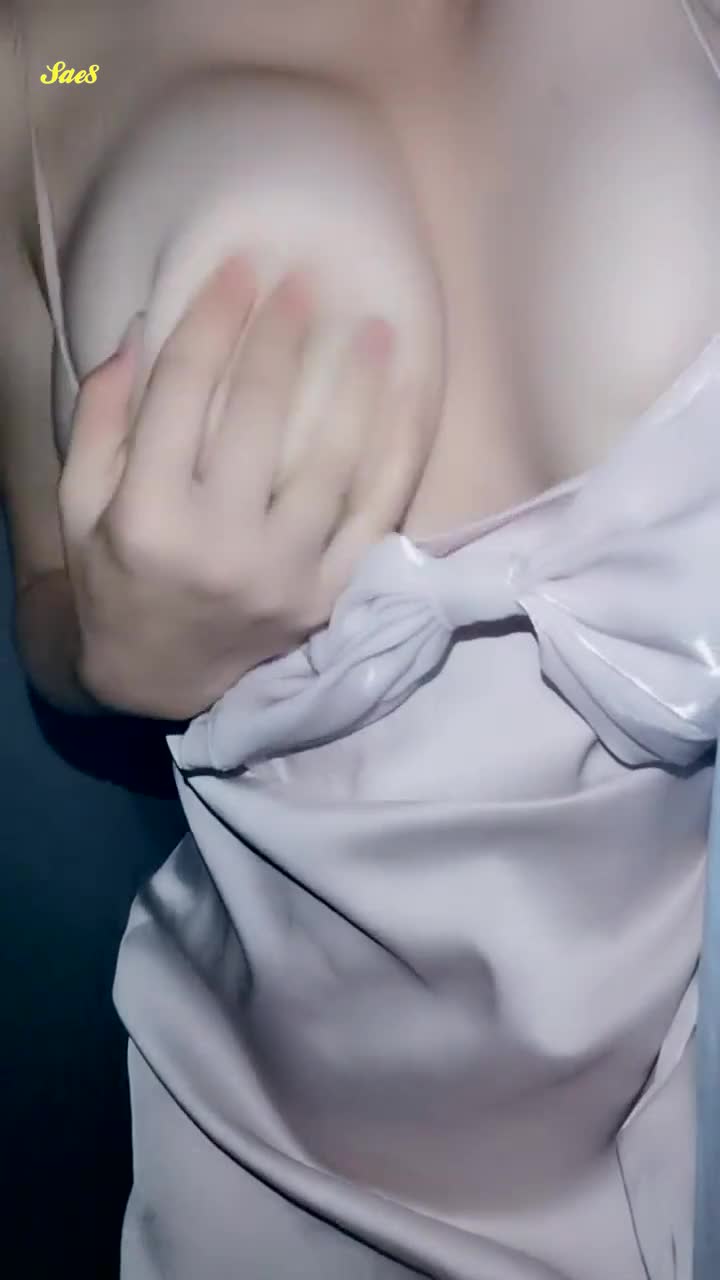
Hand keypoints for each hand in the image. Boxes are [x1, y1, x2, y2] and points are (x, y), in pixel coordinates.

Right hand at [58, 256, 438, 719]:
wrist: (159, 682)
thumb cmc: (116, 581)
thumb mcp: (79, 507)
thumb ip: (101, 421)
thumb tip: (144, 331)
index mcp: (148, 517)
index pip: (186, 392)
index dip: (213, 319)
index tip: (240, 268)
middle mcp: (220, 545)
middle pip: (262, 415)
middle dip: (284, 337)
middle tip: (305, 281)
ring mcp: (285, 574)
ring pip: (332, 462)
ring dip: (358, 385)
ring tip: (376, 326)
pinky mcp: (330, 596)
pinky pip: (377, 514)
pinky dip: (398, 453)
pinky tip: (409, 399)